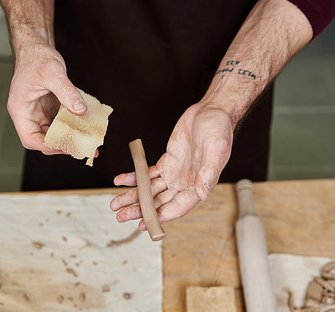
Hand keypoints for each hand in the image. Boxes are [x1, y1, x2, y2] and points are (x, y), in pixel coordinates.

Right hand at [7, 43, 86, 154]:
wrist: (36, 48)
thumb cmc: (38, 58)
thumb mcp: (54, 73)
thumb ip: (67, 93)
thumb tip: (81, 111)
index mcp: (20, 110)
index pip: (30, 138)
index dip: (48, 146)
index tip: (67, 146)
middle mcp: (27, 115)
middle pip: (41, 140)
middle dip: (62, 146)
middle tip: (83, 147)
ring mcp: (37, 114)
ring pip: (51, 135)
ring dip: (68, 139)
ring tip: (88, 141)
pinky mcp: (47, 110)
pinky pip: (58, 124)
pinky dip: (71, 128)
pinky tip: (85, 128)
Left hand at [110, 102, 233, 229]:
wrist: (212, 111)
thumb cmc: (219, 129)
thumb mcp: (216, 150)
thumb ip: (208, 172)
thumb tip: (202, 194)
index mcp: (199, 185)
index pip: (177, 207)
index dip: (160, 217)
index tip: (144, 224)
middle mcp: (185, 183)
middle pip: (159, 202)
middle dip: (140, 209)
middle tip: (121, 216)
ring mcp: (175, 173)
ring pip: (151, 190)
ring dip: (133, 197)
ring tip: (115, 204)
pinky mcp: (167, 161)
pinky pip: (148, 173)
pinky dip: (134, 177)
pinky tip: (120, 180)